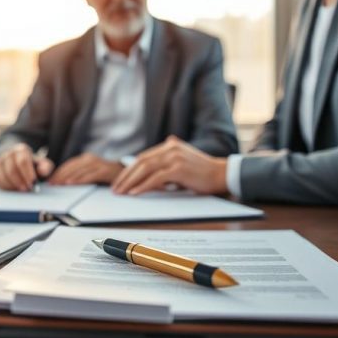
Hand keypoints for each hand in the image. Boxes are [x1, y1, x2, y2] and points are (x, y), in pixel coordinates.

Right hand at [0, 144, 54, 190]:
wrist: (19, 164)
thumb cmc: (33, 166)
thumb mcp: (41, 164)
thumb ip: (45, 167)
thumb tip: (43, 172)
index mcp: (21, 150)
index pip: (22, 161)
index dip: (27, 173)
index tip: (33, 183)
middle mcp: (8, 154)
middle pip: (11, 169)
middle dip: (19, 181)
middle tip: (27, 190)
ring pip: (2, 175)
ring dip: (12, 185)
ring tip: (21, 191)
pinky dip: (5, 187)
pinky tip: (13, 190)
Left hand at [47, 153, 123, 185]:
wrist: (126, 174)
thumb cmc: (105, 176)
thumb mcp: (90, 173)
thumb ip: (79, 175)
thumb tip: (62, 183)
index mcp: (86, 159)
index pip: (68, 165)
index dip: (58, 172)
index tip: (50, 181)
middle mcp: (91, 159)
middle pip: (72, 167)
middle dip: (60, 176)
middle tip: (52, 184)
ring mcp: (98, 164)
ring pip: (80, 170)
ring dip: (68, 177)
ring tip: (60, 184)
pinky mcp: (105, 170)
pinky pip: (91, 175)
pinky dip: (81, 179)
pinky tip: (73, 183)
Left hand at [112, 136, 227, 195]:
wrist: (221, 174)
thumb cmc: (201, 172)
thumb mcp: (181, 163)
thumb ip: (165, 164)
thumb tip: (145, 177)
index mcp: (170, 145)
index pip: (143, 157)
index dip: (129, 169)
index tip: (120, 181)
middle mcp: (170, 147)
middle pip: (141, 161)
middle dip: (125, 176)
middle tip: (115, 188)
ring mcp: (174, 157)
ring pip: (145, 168)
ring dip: (131, 181)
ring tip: (122, 192)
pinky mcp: (179, 168)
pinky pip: (156, 178)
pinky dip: (143, 186)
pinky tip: (135, 192)